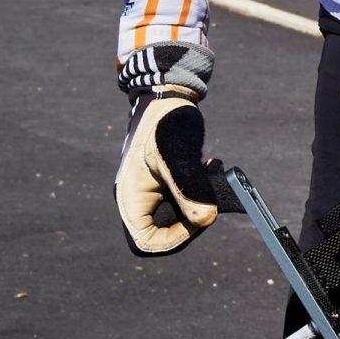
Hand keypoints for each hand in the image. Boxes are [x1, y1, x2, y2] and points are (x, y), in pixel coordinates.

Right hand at [115, 90, 220, 255]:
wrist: (167, 96)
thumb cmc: (166, 121)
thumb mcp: (177, 154)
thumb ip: (189, 188)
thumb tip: (207, 219)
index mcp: (130, 198)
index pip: (146, 242)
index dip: (174, 240)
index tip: (199, 219)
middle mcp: (137, 199)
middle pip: (162, 233)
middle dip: (191, 220)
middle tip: (209, 196)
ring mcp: (151, 192)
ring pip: (177, 216)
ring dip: (199, 201)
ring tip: (209, 172)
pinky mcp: (165, 183)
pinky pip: (184, 199)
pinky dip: (200, 189)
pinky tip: (209, 166)